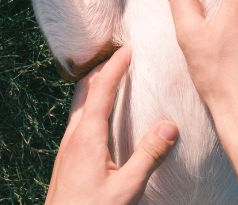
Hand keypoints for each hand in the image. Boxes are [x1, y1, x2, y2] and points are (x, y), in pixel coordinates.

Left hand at [45, 47, 178, 204]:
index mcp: (87, 136)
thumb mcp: (126, 189)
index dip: (115, 66)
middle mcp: (73, 135)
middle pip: (86, 89)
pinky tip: (103, 116)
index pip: (102, 88)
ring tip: (115, 78)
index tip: (129, 49)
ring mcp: (67, 146)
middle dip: (104, 68)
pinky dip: (91, 103)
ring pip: (79, 103)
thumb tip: (170, 125)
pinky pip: (78, 118)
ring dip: (96, 85)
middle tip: (124, 56)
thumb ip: (148, 157)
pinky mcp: (67, 158)